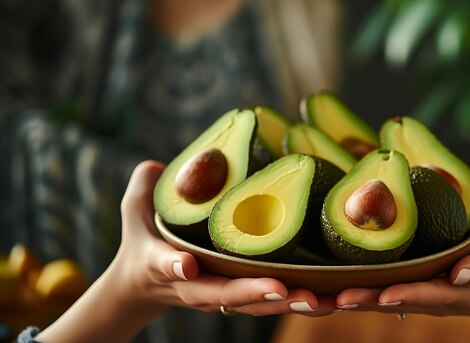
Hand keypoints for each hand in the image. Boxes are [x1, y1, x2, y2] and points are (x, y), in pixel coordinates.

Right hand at [36, 161, 334, 342]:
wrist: (147, 283)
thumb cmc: (144, 239)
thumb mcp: (135, 211)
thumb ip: (144, 188)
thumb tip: (156, 166)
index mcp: (163, 265)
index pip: (165, 266)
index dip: (174, 265)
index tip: (186, 263)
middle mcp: (195, 288)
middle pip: (223, 295)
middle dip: (253, 294)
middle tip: (283, 290)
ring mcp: (220, 297)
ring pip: (254, 306)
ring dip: (286, 305)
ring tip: (319, 300)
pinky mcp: (242, 297)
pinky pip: (271, 303)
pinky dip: (298, 304)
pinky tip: (332, 301)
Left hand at [335, 176, 469, 342]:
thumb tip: (441, 174)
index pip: (443, 289)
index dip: (418, 291)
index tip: (392, 295)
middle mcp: (444, 294)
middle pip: (406, 301)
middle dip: (374, 300)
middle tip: (343, 300)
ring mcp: (427, 294)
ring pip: (388, 300)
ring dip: (359, 300)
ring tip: (325, 300)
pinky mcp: (412, 286)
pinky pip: (383, 289)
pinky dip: (358, 290)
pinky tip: (324, 290)